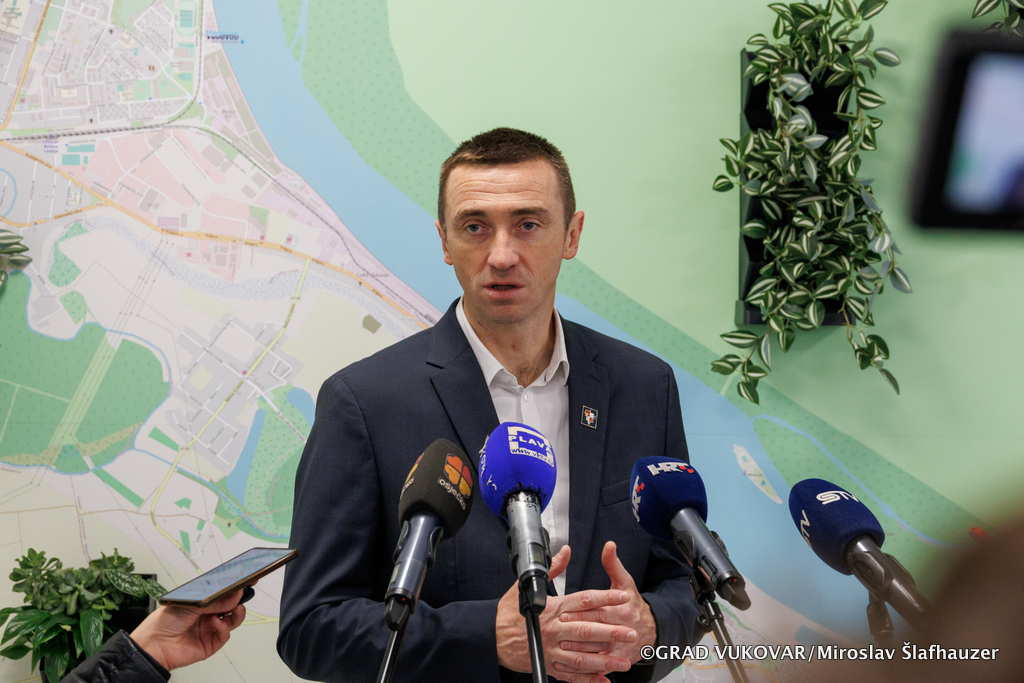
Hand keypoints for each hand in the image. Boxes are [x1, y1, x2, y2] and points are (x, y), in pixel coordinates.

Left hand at [130, 589, 247, 669]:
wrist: (153, 645)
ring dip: (236, 614)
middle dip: (238, 600)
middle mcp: (207, 615)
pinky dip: (223, 628)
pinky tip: (216, 623)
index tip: (245, 581)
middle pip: (230, 606)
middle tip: (243, 593)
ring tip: (235, 609)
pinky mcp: (210, 644)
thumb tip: (235, 595)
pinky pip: (224, 635)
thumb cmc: (163, 621)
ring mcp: (209, 629)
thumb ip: (215, 602)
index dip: (234, 588)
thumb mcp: (191, 604)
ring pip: (232, 621)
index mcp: (201, 602)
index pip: (222, 594)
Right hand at [495, 546, 638, 682]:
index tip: (622, 597)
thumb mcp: (527, 586)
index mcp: (552, 608)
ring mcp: (551, 650)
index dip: (605, 598)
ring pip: (582, 657)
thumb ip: (552, 569)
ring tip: (624, 661)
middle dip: (612, 632)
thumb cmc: (508, 612)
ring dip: (605, 660)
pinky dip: (588, 679)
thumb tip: (565, 551)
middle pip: (587, 630)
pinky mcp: (548, 665)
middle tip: (632, 632)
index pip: (583, 600)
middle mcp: (553, 629)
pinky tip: (604, 680)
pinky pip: (571, 675)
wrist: (490, 637)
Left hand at [557, 542, 656, 667]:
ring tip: (563, 646)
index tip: (564, 611)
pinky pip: (604, 664)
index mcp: (624, 608)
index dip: (582, 612)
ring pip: (601, 649)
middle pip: (600, 629)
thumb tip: (609, 545)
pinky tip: (574, 663)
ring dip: (582, 649)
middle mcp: (625, 627)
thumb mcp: (625, 582)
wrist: (652, 629)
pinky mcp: (620, 659)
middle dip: (579, 629)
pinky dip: (590, 665)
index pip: (601, 610)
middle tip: (560, 627)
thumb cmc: (633, 604)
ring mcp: (623, 646)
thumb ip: (613, 564)